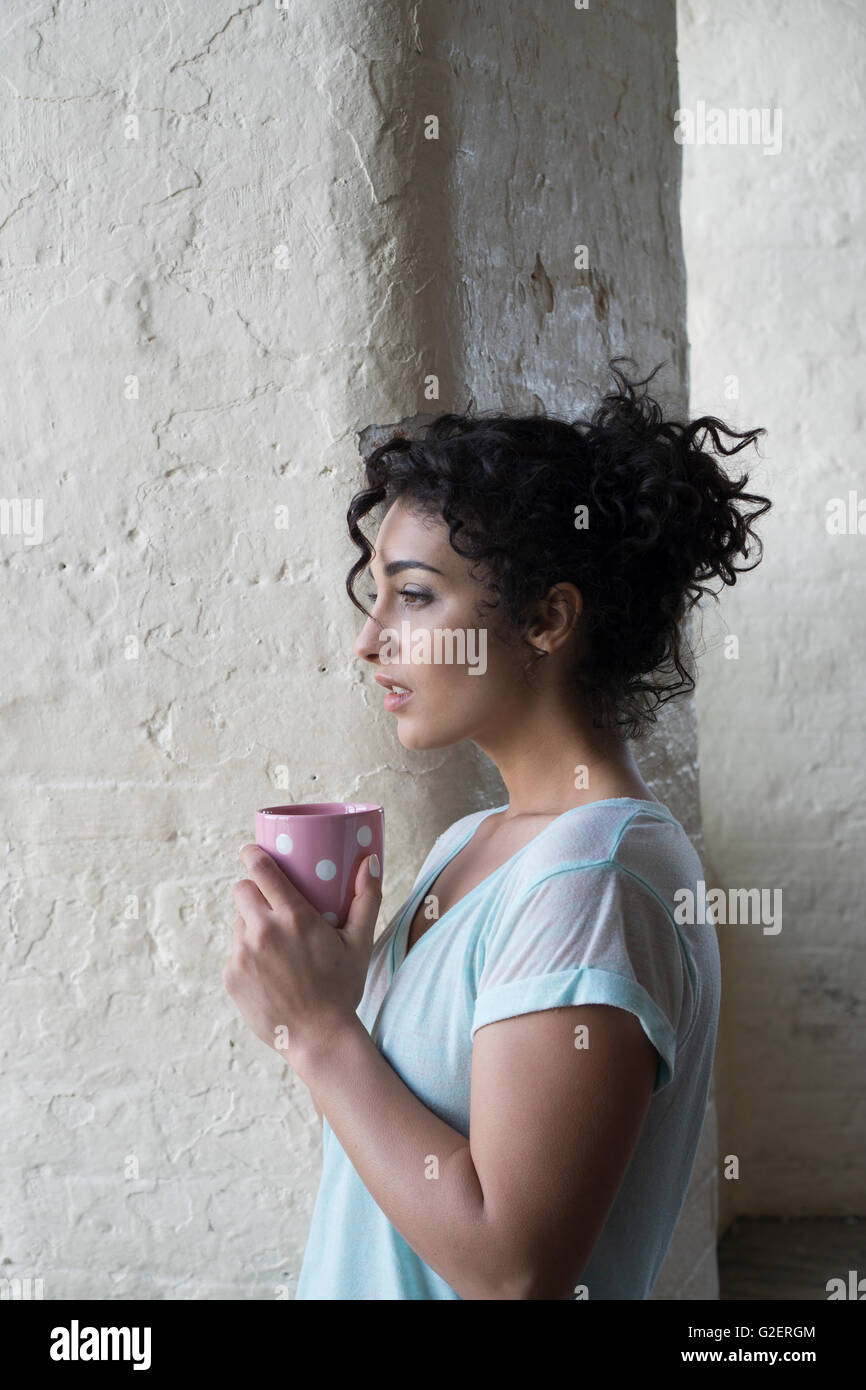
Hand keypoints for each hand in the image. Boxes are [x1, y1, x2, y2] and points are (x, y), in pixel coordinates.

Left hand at [223, 844, 381, 1063]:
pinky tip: (269, 971)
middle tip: (271, 904)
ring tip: (276, 945)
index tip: (250, 851)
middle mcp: (263, 931)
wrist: (318, 1038)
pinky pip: (236, 952)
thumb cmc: (342, 988)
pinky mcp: (231, 976)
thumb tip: (370, 861)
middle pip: (241, 891)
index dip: (252, 855)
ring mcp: (243, 955)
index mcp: (294, 917)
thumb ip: (366, 899)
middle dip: (253, 891)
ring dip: (252, 924)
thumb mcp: (359, 943)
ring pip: (239, 922)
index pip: (261, 870)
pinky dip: (249, 955)